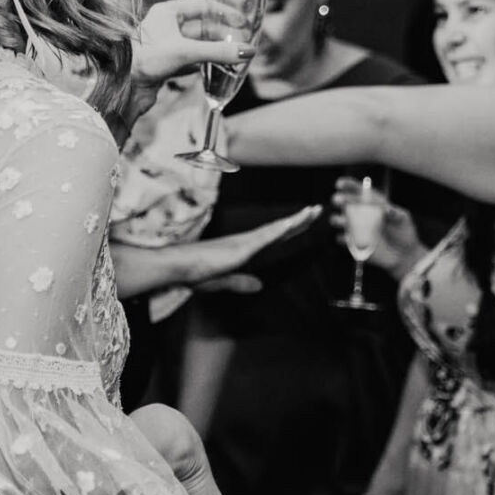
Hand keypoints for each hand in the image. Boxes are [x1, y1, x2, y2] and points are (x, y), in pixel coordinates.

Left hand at [131, 0, 252, 85]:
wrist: (121, 87)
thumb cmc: (145, 60)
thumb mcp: (185, 52)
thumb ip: (218, 52)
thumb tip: (247, 52)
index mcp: (167, 12)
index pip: (203, 5)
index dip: (224, 12)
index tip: (242, 23)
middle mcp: (165, 26)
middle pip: (202, 26)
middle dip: (223, 34)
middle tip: (242, 43)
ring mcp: (165, 46)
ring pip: (197, 45)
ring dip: (215, 50)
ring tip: (234, 57)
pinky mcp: (164, 65)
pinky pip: (191, 60)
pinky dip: (205, 64)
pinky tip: (218, 70)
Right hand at [191, 205, 322, 287]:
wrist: (178, 267)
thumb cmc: (193, 272)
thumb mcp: (223, 281)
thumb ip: (241, 282)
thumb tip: (260, 285)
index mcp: (243, 249)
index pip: (272, 238)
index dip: (290, 230)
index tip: (304, 221)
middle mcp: (246, 242)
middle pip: (278, 230)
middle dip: (299, 221)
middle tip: (316, 209)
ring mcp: (244, 243)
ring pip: (275, 230)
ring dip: (295, 221)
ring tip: (312, 211)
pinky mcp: (240, 248)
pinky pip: (263, 237)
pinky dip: (279, 230)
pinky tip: (291, 224)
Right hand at [331, 177, 423, 277]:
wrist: (403, 255)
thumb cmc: (404, 233)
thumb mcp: (404, 220)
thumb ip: (396, 214)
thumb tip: (387, 209)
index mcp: (372, 204)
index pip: (358, 191)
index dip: (348, 185)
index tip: (340, 184)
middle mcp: (362, 214)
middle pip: (346, 204)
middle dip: (340, 200)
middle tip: (337, 200)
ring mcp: (357, 229)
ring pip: (340, 220)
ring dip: (337, 219)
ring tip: (340, 221)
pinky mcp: (354, 244)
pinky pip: (344, 240)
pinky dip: (343, 238)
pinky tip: (346, 238)